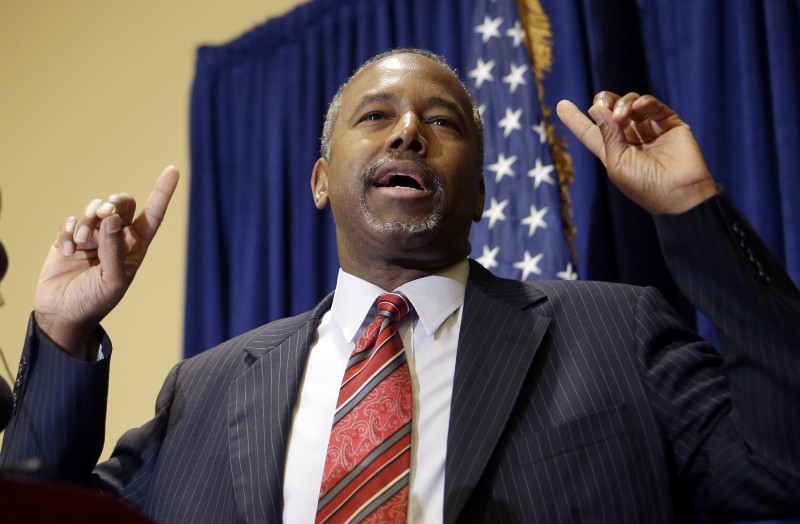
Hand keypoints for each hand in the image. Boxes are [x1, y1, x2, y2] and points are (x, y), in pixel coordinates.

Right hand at [34, 166, 179, 357]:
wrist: (63, 315)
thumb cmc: (95, 301)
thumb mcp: (113, 280)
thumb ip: (114, 248)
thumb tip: (112, 216)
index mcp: (136, 247)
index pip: (153, 215)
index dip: (162, 193)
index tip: (172, 170)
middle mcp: (117, 237)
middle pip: (121, 203)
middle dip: (113, 203)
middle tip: (104, 214)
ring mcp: (93, 236)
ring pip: (94, 209)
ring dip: (88, 221)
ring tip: (82, 243)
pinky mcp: (69, 238)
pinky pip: (71, 221)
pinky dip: (69, 232)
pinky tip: (68, 250)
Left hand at [556, 92, 717, 213]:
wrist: (679, 192)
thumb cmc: (644, 185)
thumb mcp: (617, 162)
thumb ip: (608, 135)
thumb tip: (596, 108)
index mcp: (612, 152)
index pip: (590, 132)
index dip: (575, 119)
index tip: (561, 105)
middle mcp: (629, 139)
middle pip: (610, 109)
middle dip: (604, 101)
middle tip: (602, 106)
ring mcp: (649, 129)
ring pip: (630, 103)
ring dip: (622, 104)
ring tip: (622, 116)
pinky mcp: (669, 123)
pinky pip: (653, 105)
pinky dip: (644, 102)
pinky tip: (638, 108)